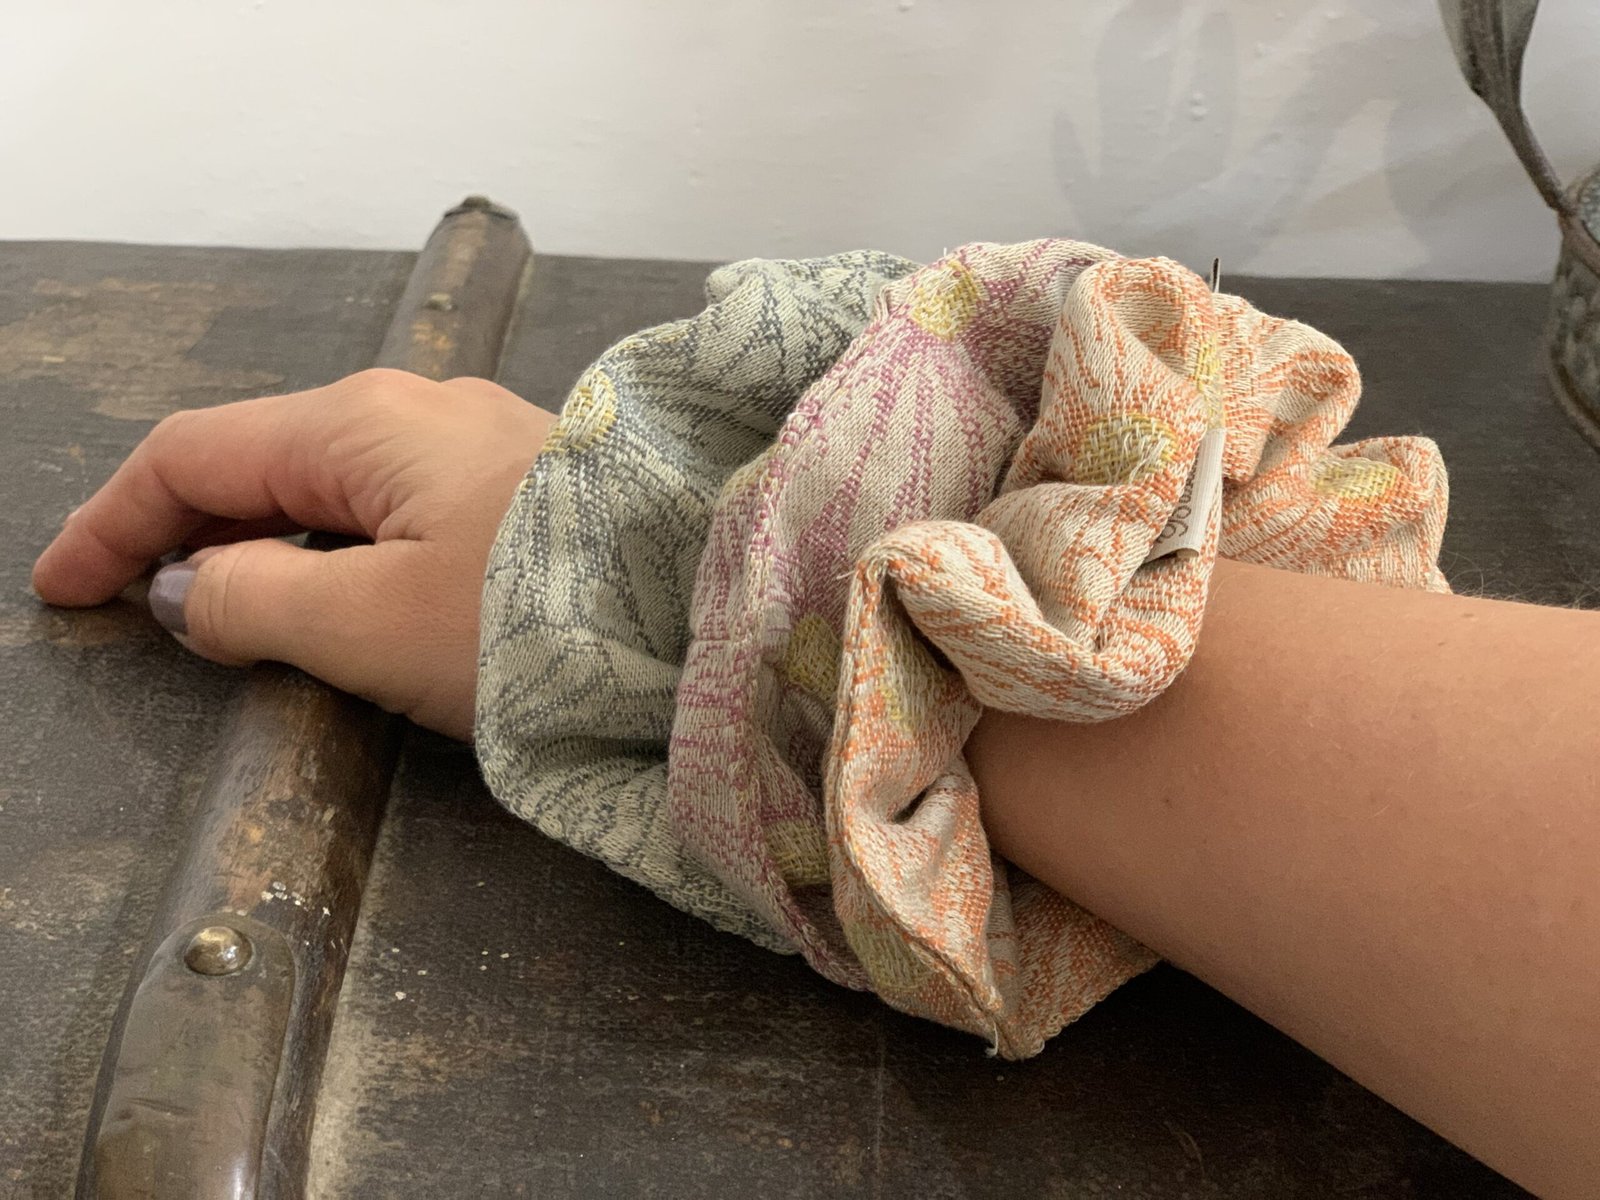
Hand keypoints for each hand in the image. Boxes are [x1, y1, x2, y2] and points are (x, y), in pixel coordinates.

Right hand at [32, 368, 555, 739]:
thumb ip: (258, 601)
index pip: (196, 453)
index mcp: (363, 425)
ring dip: (267, 544)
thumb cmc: (541, 617)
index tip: (67, 588)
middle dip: (188, 528)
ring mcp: (476, 444)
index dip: (117, 520)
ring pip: (333, 488)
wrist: (704, 611)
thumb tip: (194, 588)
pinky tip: (343, 602)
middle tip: (139, 607)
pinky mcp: (521, 489)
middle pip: (263, 459)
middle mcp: (416, 413)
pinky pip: (395, 510)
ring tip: (230, 617)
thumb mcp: (371, 625)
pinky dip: (340, 553)